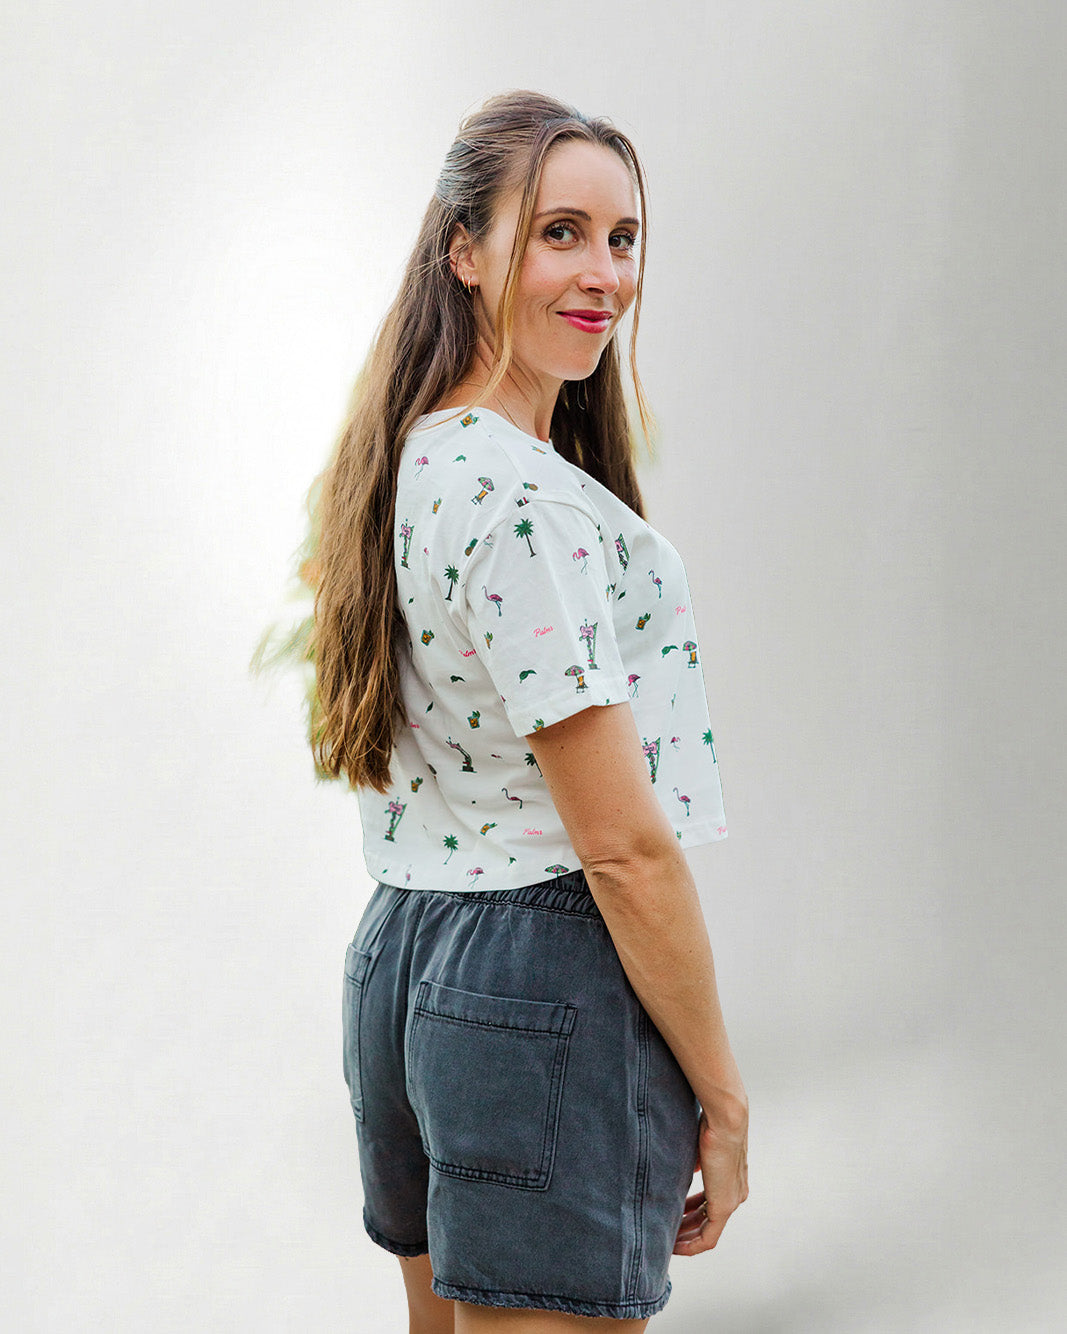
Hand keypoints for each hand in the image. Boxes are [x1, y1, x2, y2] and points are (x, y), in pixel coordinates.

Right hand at [673, 1104, 748, 1254]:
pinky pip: (708, 1238)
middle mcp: (734, 1194)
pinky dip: (692, 1245)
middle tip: (666, 1231)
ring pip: (707, 1231)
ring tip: (668, 1241)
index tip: (674, 1212)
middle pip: (707, 1220)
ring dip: (687, 1238)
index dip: (691, 1210)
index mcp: (730, 1179)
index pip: (709, 1202)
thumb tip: (689, 1168)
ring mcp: (731, 1202)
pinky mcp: (724, 1207)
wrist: (726, 1120)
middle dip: (686, 1227)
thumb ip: (695, 1161)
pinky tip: (676, 1247)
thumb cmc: (712, 1123)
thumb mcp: (699, 1146)